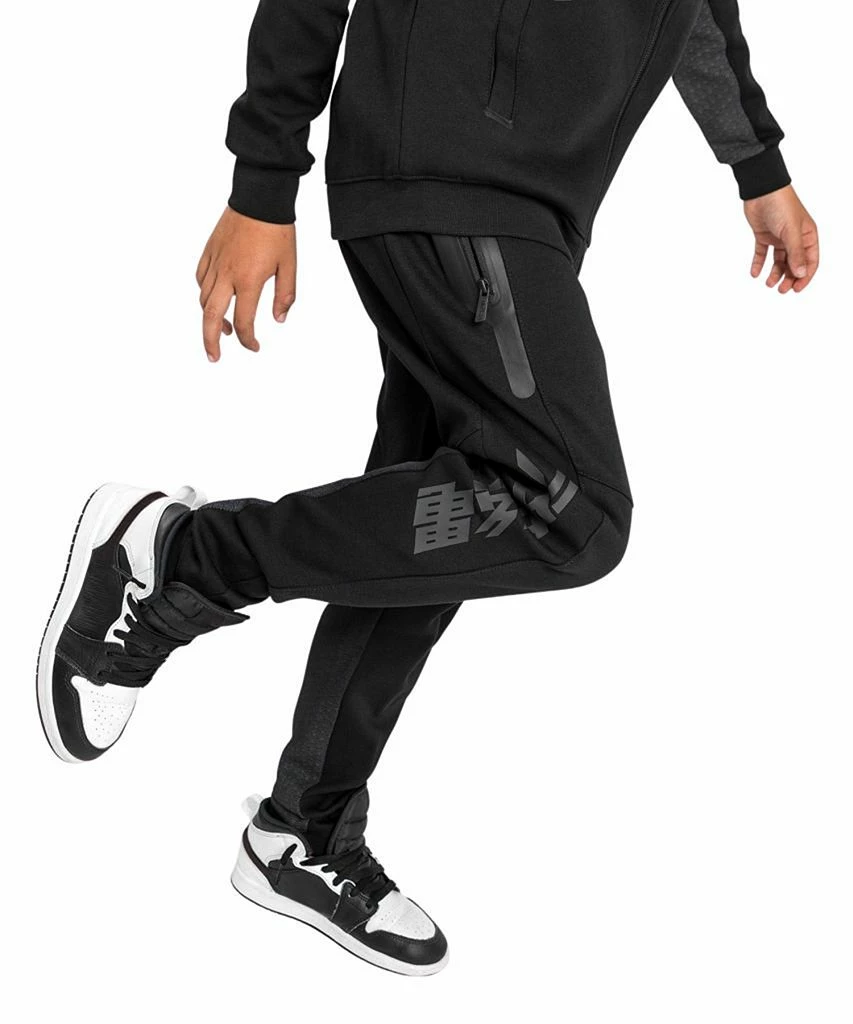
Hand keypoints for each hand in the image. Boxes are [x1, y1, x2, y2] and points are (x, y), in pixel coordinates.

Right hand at [196, 208, 295, 361]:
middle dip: (211, 341)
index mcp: (248, 281)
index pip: (244, 322)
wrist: (260, 197)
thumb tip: (278, 320)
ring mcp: (215, 263)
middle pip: (210, 317)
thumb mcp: (290, 266)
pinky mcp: (209, 251)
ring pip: (203, 299)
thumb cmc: (277, 231)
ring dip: (210, 318)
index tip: (254, 347)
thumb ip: (284, 296)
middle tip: (214, 357)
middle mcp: (227, 275)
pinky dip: (204, 294)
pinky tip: (214, 299)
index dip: (248, 340)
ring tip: (222, 329)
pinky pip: (200, 279)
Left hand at [744, 185, 818, 293]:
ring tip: (768, 284)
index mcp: (808, 235)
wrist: (762, 190)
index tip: (795, 289)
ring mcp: (779, 237)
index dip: (804, 277)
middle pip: (794, 263)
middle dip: (789, 278)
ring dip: (775, 273)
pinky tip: (755, 274)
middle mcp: (795, 237)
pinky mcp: (764, 235)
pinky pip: (762, 253)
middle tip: (781, 290)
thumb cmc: (782, 206)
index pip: (810, 261)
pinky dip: (759, 263)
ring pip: (779, 260)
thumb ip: (796, 254)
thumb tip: (801, 274)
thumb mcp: (791, 232)